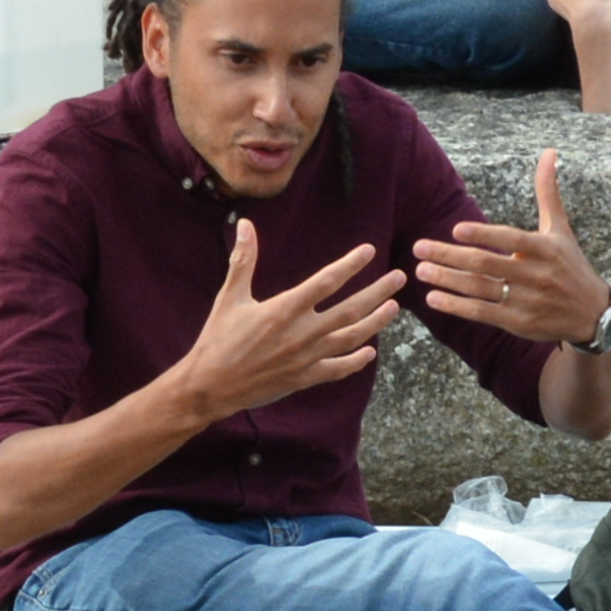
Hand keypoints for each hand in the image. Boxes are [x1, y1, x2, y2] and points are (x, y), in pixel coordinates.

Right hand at [166, 220, 405, 423]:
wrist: (210, 386)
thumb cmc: (218, 339)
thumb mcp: (230, 297)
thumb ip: (243, 260)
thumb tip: (244, 224)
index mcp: (284, 309)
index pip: (327, 281)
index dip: (350, 265)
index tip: (368, 251)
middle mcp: (301, 333)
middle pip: (351, 310)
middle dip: (378, 292)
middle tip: (399, 278)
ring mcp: (306, 358)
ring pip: (351, 338)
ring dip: (376, 323)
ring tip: (394, 308)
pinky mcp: (303, 379)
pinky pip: (337, 369)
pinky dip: (356, 361)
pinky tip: (370, 352)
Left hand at [406, 157, 610, 351]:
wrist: (591, 314)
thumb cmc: (570, 265)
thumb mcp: (561, 229)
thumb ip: (548, 192)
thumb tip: (548, 152)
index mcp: (545, 249)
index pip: (511, 240)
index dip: (484, 235)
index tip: (456, 229)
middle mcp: (536, 275)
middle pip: (486, 264)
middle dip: (450, 256)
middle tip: (419, 247)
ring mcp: (526, 301)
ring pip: (480, 288)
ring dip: (447, 280)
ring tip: (421, 270)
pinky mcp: (518, 323)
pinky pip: (482, 312)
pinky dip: (457, 306)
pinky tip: (434, 297)